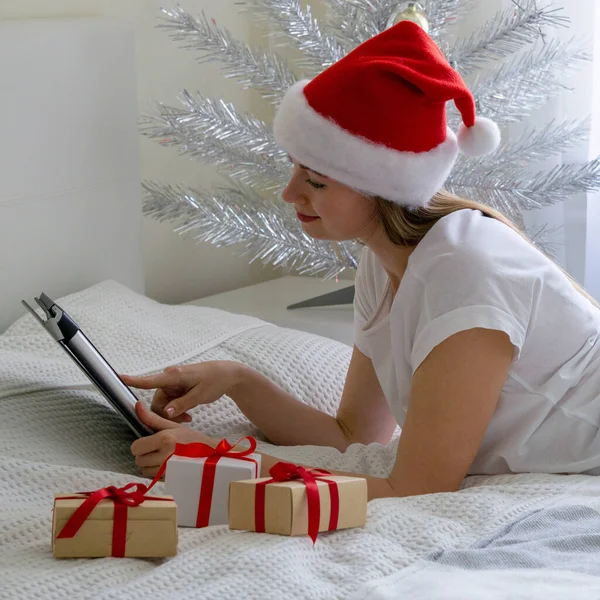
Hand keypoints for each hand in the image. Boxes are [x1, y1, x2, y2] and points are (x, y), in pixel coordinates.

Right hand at [120, 360, 244, 421]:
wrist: (227, 375)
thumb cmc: (215, 381)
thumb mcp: (200, 395)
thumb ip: (182, 404)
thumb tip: (165, 413)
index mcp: (174, 376)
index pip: (150, 380)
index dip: (134, 380)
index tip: (118, 377)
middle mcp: (170, 378)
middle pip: (156, 402)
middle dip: (166, 414)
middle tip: (185, 420)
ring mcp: (173, 383)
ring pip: (163, 405)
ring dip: (172, 414)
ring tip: (189, 418)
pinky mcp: (177, 388)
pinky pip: (170, 403)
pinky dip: (176, 410)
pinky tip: (188, 415)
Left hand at [130, 401, 217, 477]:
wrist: (210, 455)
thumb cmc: (192, 439)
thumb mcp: (173, 426)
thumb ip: (152, 418)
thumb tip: (137, 406)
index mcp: (164, 439)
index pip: (136, 447)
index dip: (140, 445)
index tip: (149, 443)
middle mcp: (164, 456)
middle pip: (139, 460)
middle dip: (145, 455)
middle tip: (158, 450)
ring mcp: (167, 470)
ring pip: (144, 471)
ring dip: (151, 466)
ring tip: (164, 459)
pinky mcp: (170, 480)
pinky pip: (153, 478)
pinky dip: (157, 474)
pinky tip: (167, 466)